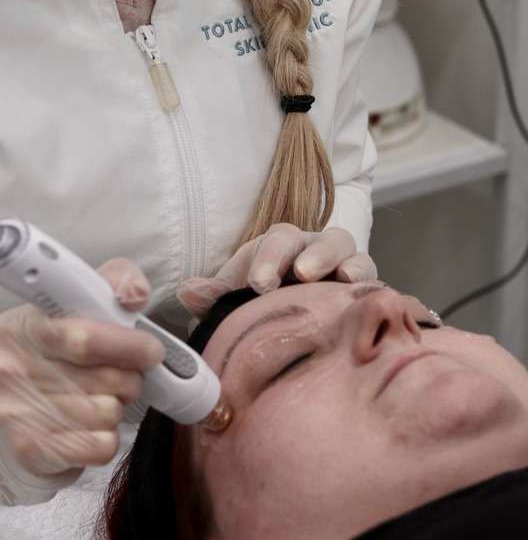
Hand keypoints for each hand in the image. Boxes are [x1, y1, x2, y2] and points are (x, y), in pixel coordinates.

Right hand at [0, 258, 163, 504]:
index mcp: (20, 326)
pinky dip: (106, 437)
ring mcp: (16, 414)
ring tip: (101, 399)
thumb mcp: (71, 308)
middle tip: (126, 375)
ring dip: (116, 407)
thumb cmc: (49, 355)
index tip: (151, 349)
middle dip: (129, 378)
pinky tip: (91, 427)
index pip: (82, 337)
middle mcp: (10, 369)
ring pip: (105, 413)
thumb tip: (135, 296)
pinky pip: (99, 446)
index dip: (125, 344)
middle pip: (102, 379)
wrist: (3, 416)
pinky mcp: (31, 451)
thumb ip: (109, 285)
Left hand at [177, 225, 376, 318]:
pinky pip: (376, 283)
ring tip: (341, 281)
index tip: (258, 284)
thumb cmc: (261, 305)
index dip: (269, 258)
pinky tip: (368, 301)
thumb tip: (187, 291)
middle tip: (301, 275)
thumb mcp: (236, 300)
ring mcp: (345, 269)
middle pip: (323, 239)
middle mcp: (316, 251)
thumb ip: (214, 297)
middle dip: (313, 254)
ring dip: (348, 264)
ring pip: (353, 253)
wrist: (294, 324)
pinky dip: (373, 287)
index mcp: (281, 248)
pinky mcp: (366, 293)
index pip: (278, 240)